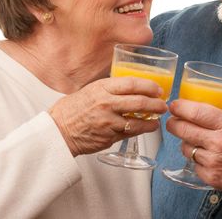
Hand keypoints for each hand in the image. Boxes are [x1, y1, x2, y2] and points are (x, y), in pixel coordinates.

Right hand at [49, 76, 166, 156]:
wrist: (58, 131)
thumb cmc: (72, 109)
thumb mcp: (91, 90)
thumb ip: (110, 88)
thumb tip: (131, 86)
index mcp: (102, 88)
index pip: (132, 83)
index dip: (149, 86)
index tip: (158, 88)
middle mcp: (106, 104)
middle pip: (139, 102)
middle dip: (156, 103)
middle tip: (163, 104)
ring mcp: (108, 122)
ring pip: (138, 121)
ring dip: (152, 120)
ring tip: (158, 118)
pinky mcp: (109, 137)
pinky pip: (130, 133)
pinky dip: (142, 130)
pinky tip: (148, 127)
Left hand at [167, 100, 221, 217]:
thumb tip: (210, 112)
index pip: (196, 112)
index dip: (180, 107)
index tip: (174, 105)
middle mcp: (219, 142)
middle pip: (184, 129)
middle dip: (174, 123)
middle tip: (172, 121)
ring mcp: (213, 162)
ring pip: (186, 148)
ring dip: (187, 142)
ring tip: (196, 140)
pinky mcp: (211, 178)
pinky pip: (194, 164)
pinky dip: (197, 160)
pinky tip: (208, 157)